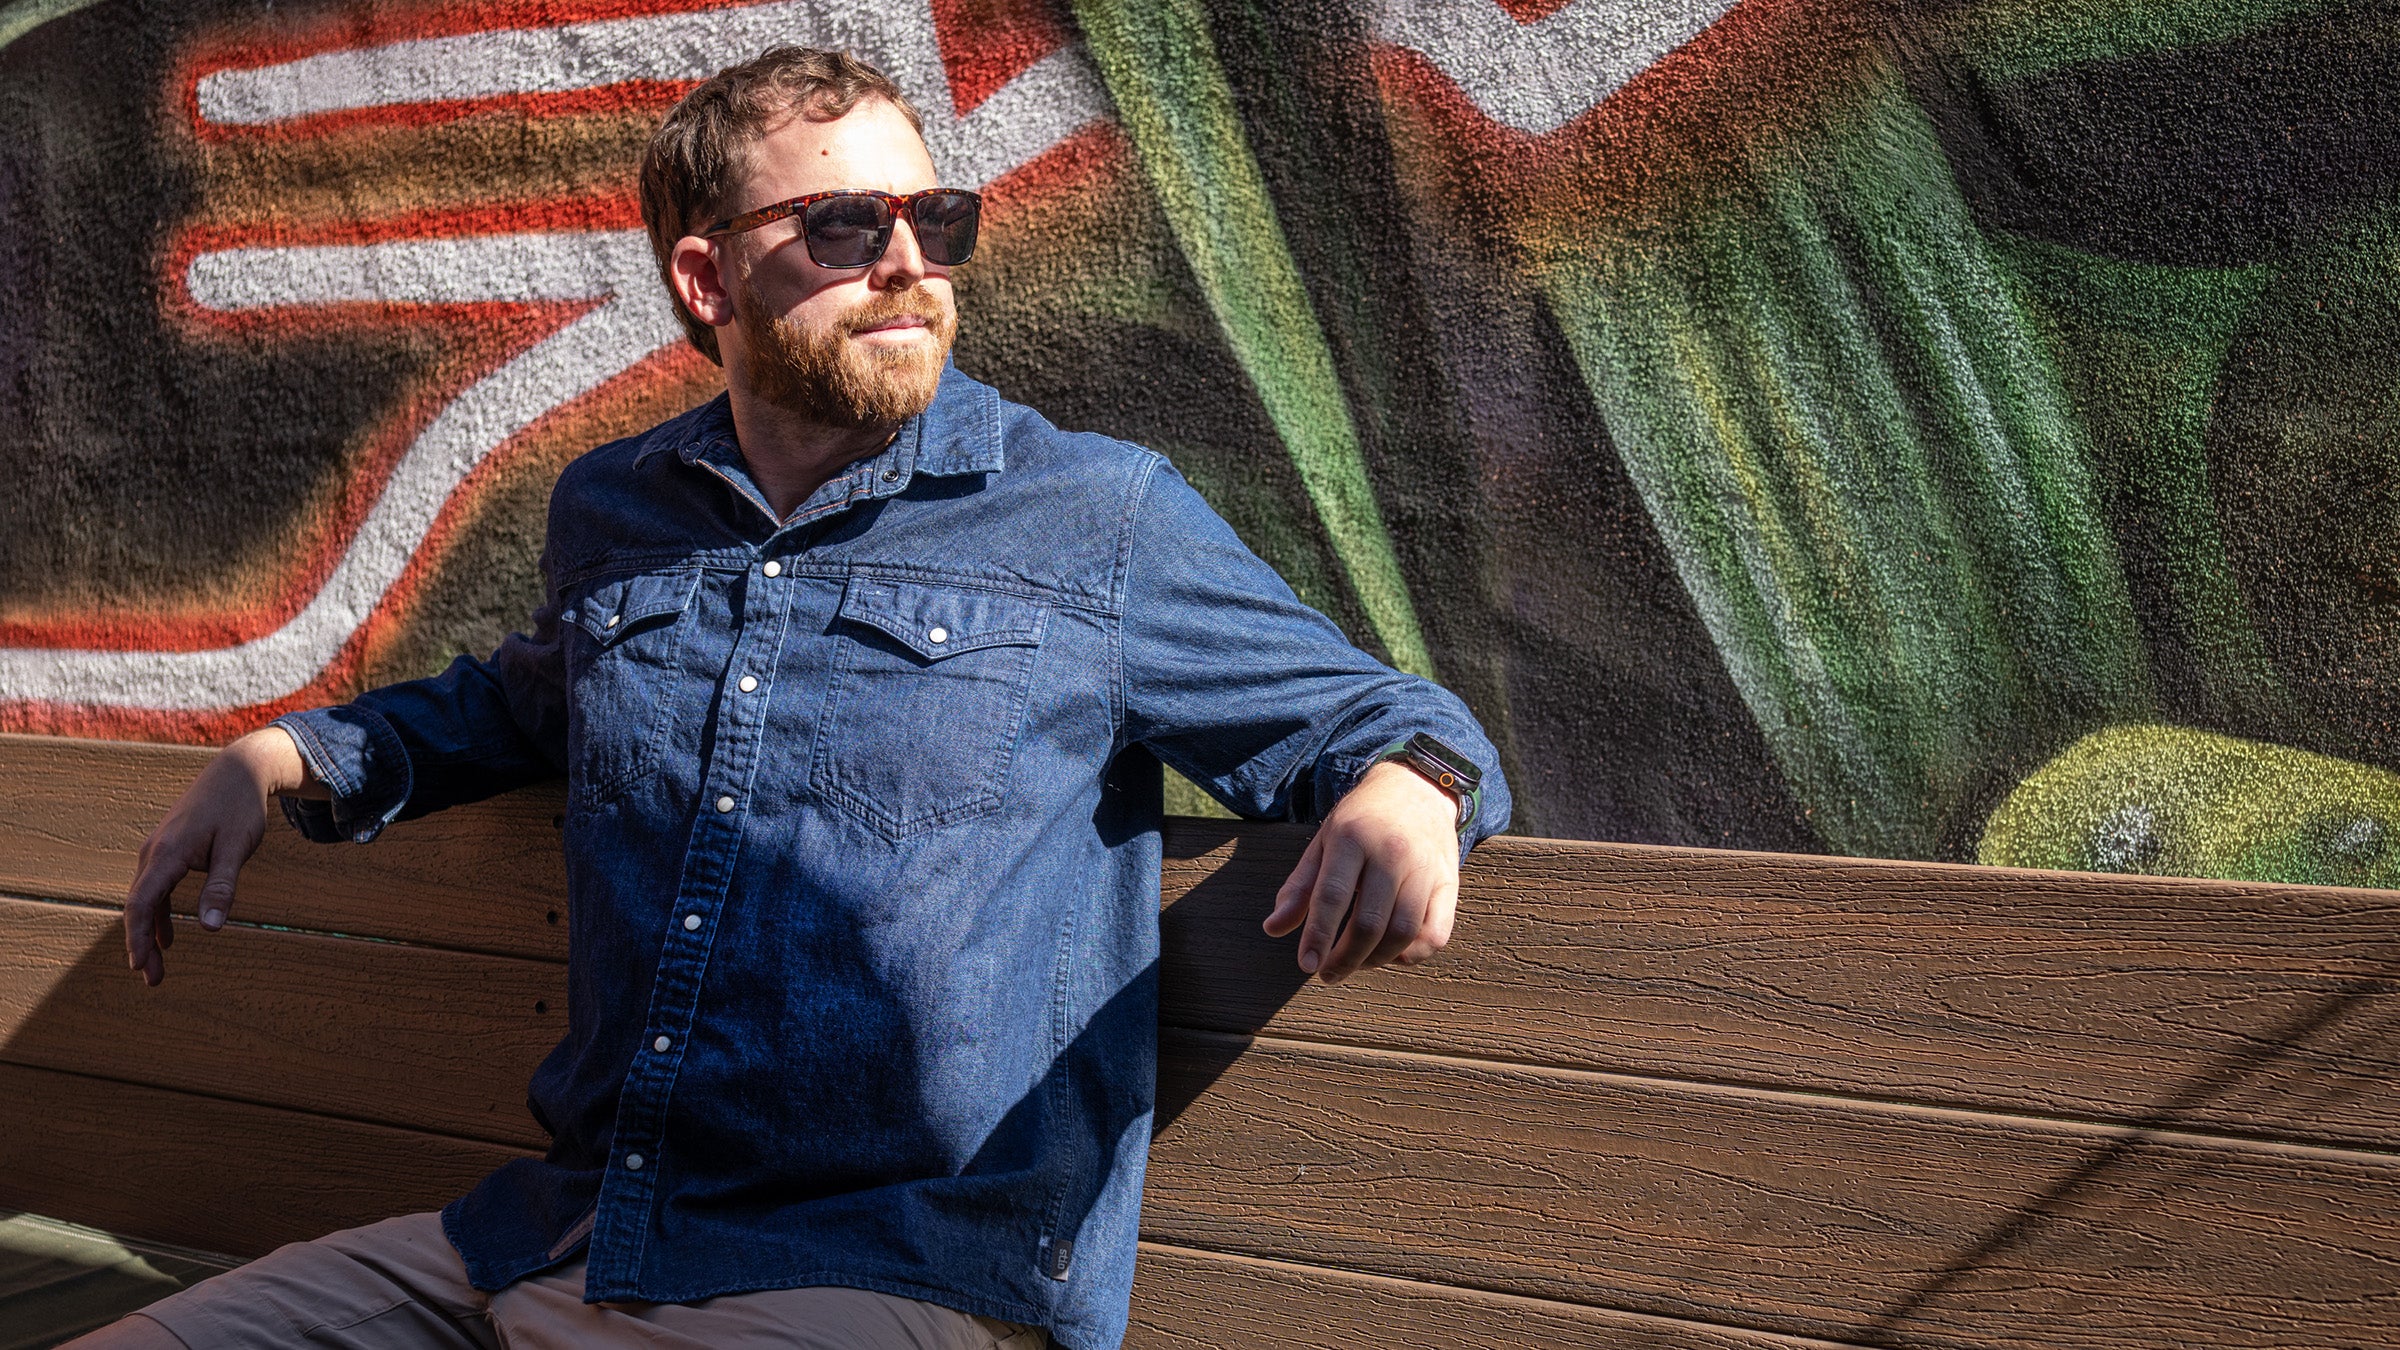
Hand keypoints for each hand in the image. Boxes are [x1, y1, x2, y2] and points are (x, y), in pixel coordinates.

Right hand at [123, 726, 312, 985]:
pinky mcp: (168, 850)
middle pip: (139, 906)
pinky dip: (158, 915)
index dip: (137, 937)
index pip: (142, 903)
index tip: (138, 966)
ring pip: (145, 899)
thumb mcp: (237, 848)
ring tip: (155, 968)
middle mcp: (154, 851)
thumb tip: (210, 928)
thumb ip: (222, 887)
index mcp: (167, 853)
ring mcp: (158, 850)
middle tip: (151, 980)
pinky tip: (168, 939)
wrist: (237, 771)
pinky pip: (156, 888)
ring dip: (148, 933)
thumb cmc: (240, 808)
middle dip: (140, 944)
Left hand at [1262, 761, 1461, 982]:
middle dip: (1345, 958)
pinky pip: (1436, 934)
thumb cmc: (1362, 821)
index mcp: (1352, 838)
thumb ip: (1299, 887)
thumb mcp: (1323, 842)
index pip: (1332, 896)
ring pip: (1403, 933)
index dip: (1318, 936)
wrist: (1415, 787)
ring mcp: (1425, 867)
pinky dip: (1413, 954)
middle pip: (1369, 923)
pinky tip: (1392, 954)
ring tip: (1356, 962)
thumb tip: (1273, 929)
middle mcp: (1392, 852)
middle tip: (1328, 972)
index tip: (1307, 965)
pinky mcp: (1448, 882)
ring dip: (1375, 960)